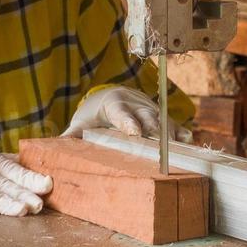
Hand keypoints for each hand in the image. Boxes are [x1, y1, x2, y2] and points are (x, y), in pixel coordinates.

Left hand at [62, 86, 191, 140]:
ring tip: (177, 147)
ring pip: (163, 119)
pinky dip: (180, 132)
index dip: (129, 122)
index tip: (135, 133)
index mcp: (115, 102)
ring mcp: (151, 108)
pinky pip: (173, 123)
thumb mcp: (82, 122)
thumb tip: (58, 144)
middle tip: (160, 145)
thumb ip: (73, 133)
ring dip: (169, 133)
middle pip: (147, 116)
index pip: (122, 112)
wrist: (110, 98)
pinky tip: (187, 142)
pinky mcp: (161, 116)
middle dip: (154, 129)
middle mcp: (136, 103)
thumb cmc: (95, 114)